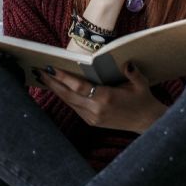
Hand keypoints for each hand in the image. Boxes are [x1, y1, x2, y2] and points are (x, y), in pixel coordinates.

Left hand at [36, 62, 167, 133]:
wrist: (147, 122)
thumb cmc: (143, 99)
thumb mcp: (141, 84)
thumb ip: (132, 72)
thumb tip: (126, 63)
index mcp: (106, 98)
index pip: (79, 86)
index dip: (63, 78)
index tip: (51, 68)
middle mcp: (96, 109)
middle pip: (68, 95)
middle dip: (52, 82)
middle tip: (39, 70)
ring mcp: (92, 117)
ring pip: (69, 102)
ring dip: (55, 90)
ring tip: (44, 77)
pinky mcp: (92, 121)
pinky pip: (74, 107)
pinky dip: (65, 97)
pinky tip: (58, 88)